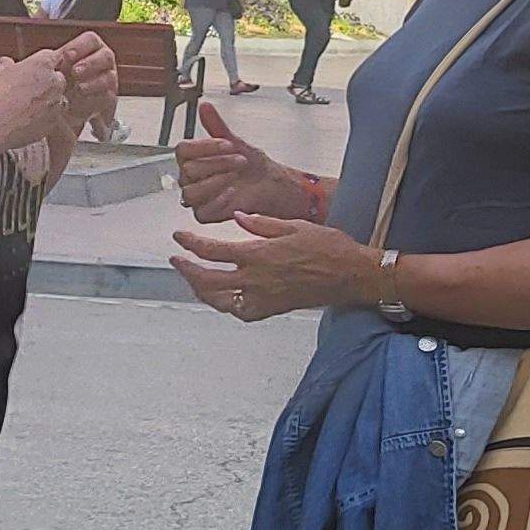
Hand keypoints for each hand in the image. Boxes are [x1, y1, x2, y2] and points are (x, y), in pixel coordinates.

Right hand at [0, 50, 76, 148]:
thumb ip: (6, 66)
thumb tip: (6, 64)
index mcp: (42, 64)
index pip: (53, 56)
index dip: (44, 61)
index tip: (40, 65)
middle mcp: (54, 83)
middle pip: (56, 78)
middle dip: (45, 81)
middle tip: (25, 87)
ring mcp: (55, 104)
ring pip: (55, 99)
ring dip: (45, 100)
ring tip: (24, 106)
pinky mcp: (51, 123)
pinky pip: (50, 117)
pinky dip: (41, 118)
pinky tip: (24, 119)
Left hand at [49, 31, 119, 130]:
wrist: (66, 108)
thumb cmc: (59, 80)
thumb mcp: (50, 61)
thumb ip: (43, 44)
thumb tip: (33, 23)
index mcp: (89, 49)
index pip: (91, 40)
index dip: (79, 46)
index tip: (66, 55)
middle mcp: (102, 63)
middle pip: (106, 56)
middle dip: (90, 64)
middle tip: (75, 72)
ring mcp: (107, 81)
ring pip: (109, 78)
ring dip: (94, 83)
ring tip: (78, 89)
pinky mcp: (108, 100)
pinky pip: (108, 99)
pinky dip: (96, 101)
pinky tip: (82, 104)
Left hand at [167, 212, 382, 321]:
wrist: (352, 275)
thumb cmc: (329, 248)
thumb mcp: (294, 225)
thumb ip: (261, 223)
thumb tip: (237, 217)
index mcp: (259, 254)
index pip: (212, 251)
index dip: (190, 244)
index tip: (179, 238)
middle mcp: (256, 279)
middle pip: (208, 279)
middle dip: (187, 270)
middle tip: (177, 260)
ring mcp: (263, 298)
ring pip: (220, 300)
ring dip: (201, 290)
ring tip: (193, 279)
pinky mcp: (273, 309)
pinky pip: (241, 312)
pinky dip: (227, 306)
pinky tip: (223, 298)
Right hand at [171, 101, 319, 223]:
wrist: (270, 186)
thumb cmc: (253, 166)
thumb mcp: (236, 142)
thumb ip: (217, 126)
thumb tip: (205, 106)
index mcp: (193, 158)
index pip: (183, 150)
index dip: (205, 146)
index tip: (227, 144)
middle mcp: (191, 178)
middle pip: (188, 170)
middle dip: (218, 163)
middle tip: (239, 161)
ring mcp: (197, 197)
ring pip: (191, 192)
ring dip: (216, 182)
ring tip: (235, 177)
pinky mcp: (205, 214)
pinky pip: (201, 211)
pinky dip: (218, 201)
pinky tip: (233, 192)